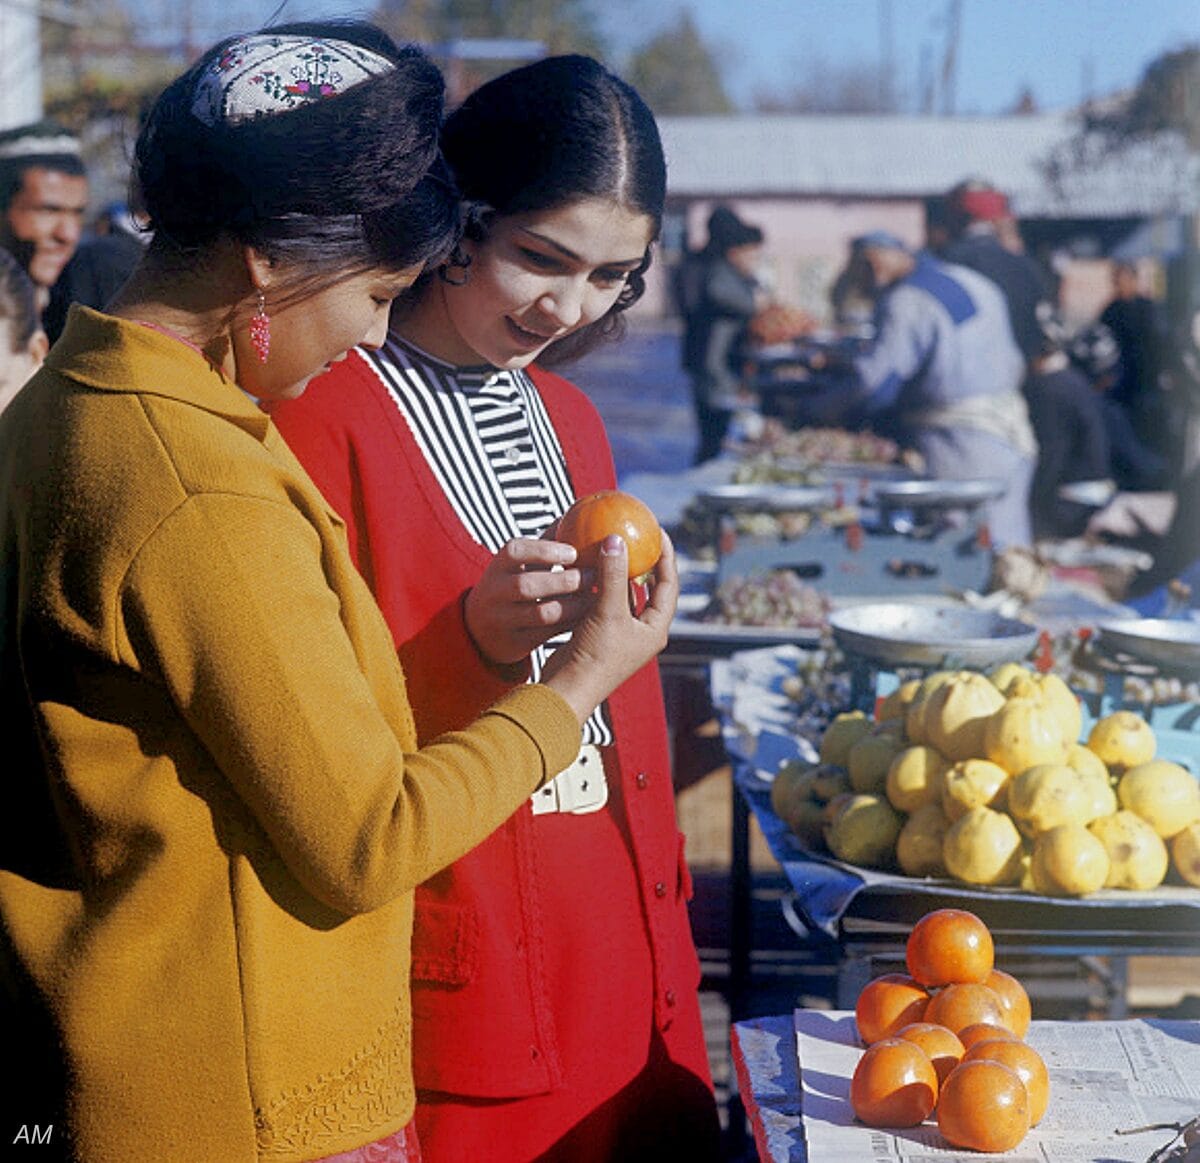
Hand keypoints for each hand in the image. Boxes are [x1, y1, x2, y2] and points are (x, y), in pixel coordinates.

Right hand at [464, 537, 587, 666]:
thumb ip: (546, 541)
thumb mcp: (519, 563)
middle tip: (594, 576)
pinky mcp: (513, 643)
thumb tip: (577, 512)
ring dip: (574, 605)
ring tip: (597, 597)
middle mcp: (494, 591)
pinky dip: (571, 624)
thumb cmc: (512, 584)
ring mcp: (502, 619)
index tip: (573, 552)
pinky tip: (590, 616)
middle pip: (529, 585)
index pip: (516, 550)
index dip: (545, 550)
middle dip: (566, 580)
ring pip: (541, 613)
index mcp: (498, 565)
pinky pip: (547, 635)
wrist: (480, 629)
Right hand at [540, 530, 678, 725]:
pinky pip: (606, 603)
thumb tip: (617, 539)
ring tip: (613, 547)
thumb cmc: (595, 656)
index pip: (669, 585)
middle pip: (650, 589)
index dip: (667, 557)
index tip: (659, 532)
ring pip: (625, 595)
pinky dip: (601, 585)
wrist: (567, 689)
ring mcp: (622, 634)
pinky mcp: (601, 635)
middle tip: (638, 536)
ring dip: (620, 573)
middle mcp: (642, 631)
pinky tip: (590, 568)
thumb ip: (613, 575)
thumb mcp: (607, 612)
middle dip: (645, 562)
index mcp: (655, 629)